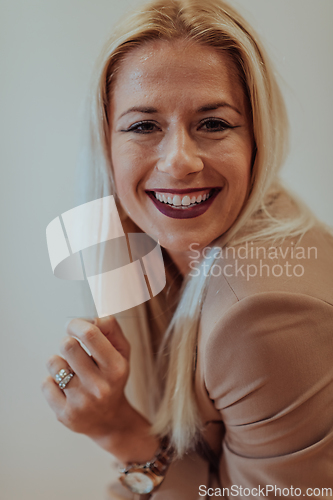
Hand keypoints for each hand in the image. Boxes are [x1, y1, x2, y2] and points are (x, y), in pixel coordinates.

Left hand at [42, 316, 158, 462]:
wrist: (110, 420)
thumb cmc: (113, 378)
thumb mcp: (122, 352)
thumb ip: (112, 329)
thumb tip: (96, 318)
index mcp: (116, 368)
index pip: (90, 334)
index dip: (76, 324)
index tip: (73, 326)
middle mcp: (100, 386)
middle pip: (68, 345)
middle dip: (67, 342)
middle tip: (72, 349)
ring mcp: (82, 402)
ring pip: (54, 363)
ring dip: (59, 362)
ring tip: (70, 370)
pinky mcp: (65, 414)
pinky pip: (46, 384)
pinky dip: (52, 382)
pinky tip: (65, 387)